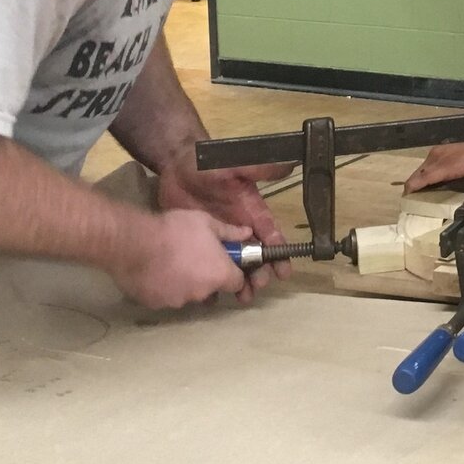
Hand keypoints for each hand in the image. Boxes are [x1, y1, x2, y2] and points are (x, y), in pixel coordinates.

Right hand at [110, 208, 246, 309]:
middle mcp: (202, 293)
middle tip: (194, 259)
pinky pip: (165, 297)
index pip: (237, 283)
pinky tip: (154, 272)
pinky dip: (164, 288)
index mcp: (219, 274)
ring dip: (185, 283)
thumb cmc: (175, 230)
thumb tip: (247, 234)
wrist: (134, 244)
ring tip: (171, 264)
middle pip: (211, 289)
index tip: (226, 264)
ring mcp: (178, 301)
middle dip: (207, 278)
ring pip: (188, 294)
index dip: (234, 274)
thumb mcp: (205, 222)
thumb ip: (229, 231)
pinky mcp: (157, 305)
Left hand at [157, 161, 289, 300]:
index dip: (279, 254)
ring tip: (241, 298)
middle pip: (255, 257)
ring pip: (233, 265)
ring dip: (239, 282)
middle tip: (257, 288)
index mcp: (252, 212)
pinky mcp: (198, 242)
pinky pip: (207, 265)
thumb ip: (259, 168)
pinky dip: (211, 281)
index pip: (271, 236)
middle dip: (260, 274)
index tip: (284, 272)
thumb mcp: (234, 165)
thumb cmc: (208, 164)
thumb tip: (289, 165)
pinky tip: (212, 296)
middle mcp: (239, 228)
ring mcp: (218, 237)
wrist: (174, 165)